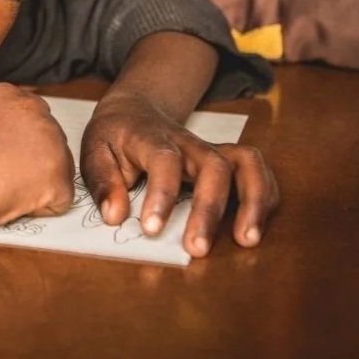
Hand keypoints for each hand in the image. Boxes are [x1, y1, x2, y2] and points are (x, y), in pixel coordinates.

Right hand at [0, 83, 73, 235]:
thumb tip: (8, 142)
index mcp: (14, 94)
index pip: (34, 124)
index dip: (16, 149)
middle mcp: (38, 110)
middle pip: (51, 147)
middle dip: (30, 166)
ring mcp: (51, 142)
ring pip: (58, 173)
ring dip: (34, 186)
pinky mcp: (56, 177)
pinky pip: (60, 202)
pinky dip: (38, 210)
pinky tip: (8, 202)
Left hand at [79, 99, 277, 257]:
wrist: (136, 109)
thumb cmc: (115, 135)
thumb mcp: (94, 150)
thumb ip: (103, 181)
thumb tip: (114, 216)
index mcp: (151, 138)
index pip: (164, 160)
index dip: (161, 194)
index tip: (152, 229)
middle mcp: (188, 143)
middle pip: (213, 165)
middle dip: (209, 209)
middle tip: (197, 249)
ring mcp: (211, 149)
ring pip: (246, 163)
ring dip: (253, 201)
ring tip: (246, 241)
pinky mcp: (227, 160)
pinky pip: (257, 171)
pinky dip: (264, 197)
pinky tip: (255, 228)